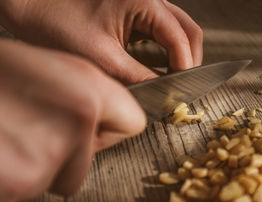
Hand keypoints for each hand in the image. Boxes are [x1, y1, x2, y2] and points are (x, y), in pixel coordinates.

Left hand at [0, 0, 202, 83]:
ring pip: (179, 29)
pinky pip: (164, 31)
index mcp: (144, 2)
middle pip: (188, 30)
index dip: (185, 67)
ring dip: (180, 55)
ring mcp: (145, 3)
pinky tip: (162, 68)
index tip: (181, 91)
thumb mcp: (103, 58)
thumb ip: (139, 76)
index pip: (181, 38)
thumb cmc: (58, 24)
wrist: (33, 6)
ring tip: (174, 80)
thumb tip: (164, 92)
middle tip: (182, 87)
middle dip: (189, 60)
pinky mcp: (137, 11)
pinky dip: (168, 51)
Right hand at [0, 39, 145, 201]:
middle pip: (91, 158)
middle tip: (31, 124)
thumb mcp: (41, 64)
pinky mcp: (17, 185)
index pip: (132, 122)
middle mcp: (76, 121)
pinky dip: (12, 177)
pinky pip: (27, 190)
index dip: (110, 125)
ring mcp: (46, 158)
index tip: (92, 122)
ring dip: (36, 162)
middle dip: (67, 149)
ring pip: (58, 177)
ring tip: (8, 133)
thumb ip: (86, 91)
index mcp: (86, 87)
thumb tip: (107, 116)